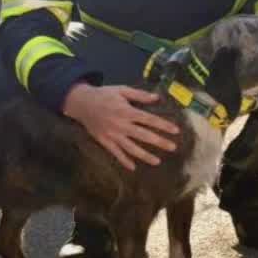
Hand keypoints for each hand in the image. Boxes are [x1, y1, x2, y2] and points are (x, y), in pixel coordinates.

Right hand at [61, 84, 179, 171]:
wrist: (81, 103)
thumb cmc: (104, 94)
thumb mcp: (121, 90)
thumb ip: (139, 95)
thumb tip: (157, 97)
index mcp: (127, 111)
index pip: (149, 119)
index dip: (163, 125)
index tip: (176, 131)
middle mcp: (121, 125)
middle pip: (144, 136)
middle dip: (159, 142)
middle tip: (173, 147)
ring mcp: (113, 135)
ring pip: (131, 148)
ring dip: (145, 155)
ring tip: (157, 161)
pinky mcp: (104, 141)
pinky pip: (116, 153)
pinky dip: (124, 161)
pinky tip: (133, 167)